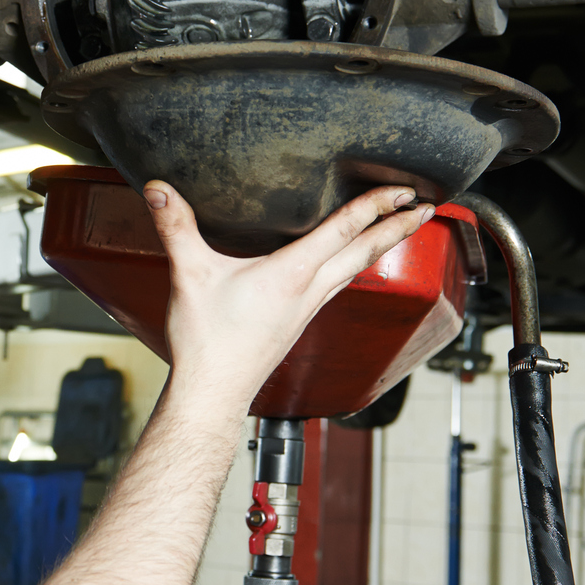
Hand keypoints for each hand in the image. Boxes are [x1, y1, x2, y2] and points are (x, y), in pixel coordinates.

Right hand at [144, 180, 433, 412]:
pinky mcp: (298, 323)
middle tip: (427, 207)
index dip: (376, 205)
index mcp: (292, 274)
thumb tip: (157, 190)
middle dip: (398, 227)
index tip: (405, 190)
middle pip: (365, 251)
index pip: (344, 229)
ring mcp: (308, 310)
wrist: (213, 394)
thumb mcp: (190, 276)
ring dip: (380, 247)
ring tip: (398, 230)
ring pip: (355, 270)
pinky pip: (337, 286)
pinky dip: (353, 267)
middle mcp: (309, 291)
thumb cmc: (208, 343)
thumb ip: (176, 228)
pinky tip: (347, 267)